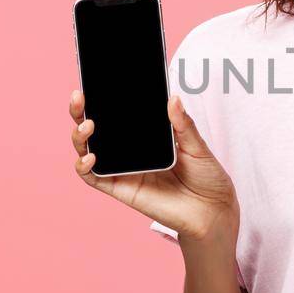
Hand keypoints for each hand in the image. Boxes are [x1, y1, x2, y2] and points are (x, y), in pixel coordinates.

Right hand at [70, 89, 237, 241]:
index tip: (94, 81)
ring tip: (88, 125)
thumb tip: (173, 98)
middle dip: (80, 111)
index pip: (117, 114)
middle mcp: (130, 151)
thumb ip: (183, 124)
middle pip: (95, 129)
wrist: (214, 211)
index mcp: (146, 136)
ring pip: (87, 150)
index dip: (101, 98)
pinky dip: (84, 167)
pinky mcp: (121, 189)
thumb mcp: (197, 146)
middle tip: (79, 96)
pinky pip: (94, 178)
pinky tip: (90, 157)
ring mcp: (123, 170)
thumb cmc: (207, 177)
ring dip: (79, 136)